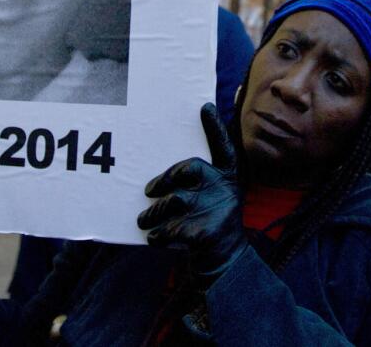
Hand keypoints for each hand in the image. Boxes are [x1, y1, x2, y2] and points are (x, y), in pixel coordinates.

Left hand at [138, 104, 244, 283]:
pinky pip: (171, 229)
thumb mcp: (213, 198)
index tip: (205, 106)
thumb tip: (160, 177)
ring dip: (153, 213)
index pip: (224, 148)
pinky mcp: (206, 234)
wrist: (225, 263)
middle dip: (164, 178)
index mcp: (227, 178)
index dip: (215, 127)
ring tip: (142, 221)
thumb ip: (197, 183)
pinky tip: (153, 239)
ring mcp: (217, 211)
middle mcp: (224, 190)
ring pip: (174, 201)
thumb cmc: (210, 223)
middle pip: (190, 169)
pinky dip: (158, 236)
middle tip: (148, 190)